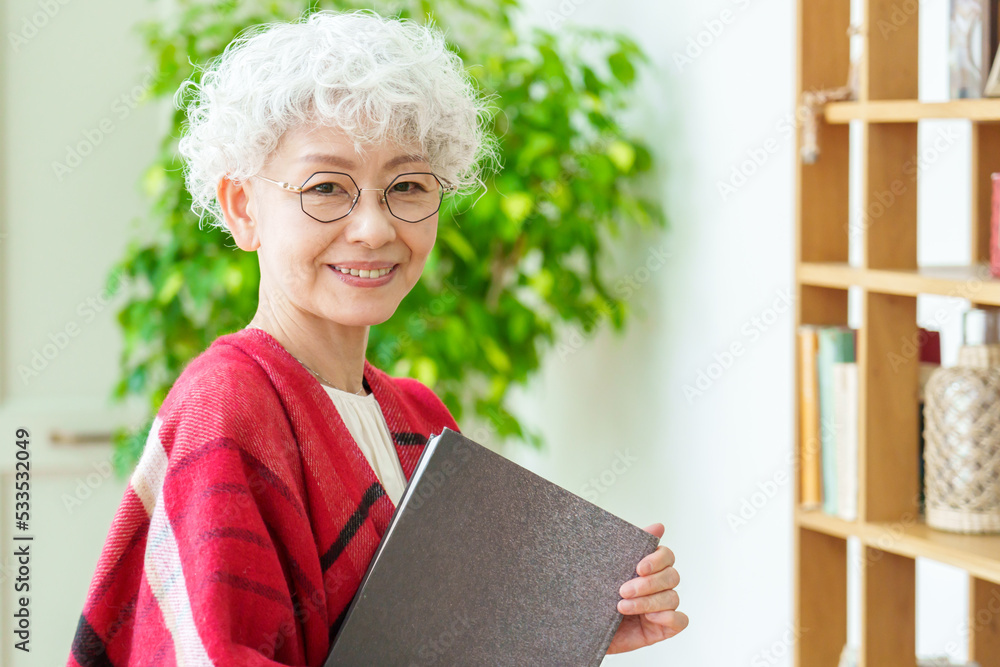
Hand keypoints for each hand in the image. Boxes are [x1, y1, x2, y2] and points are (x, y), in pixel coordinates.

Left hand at [606, 523, 687, 653]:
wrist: (583, 628)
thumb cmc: (597, 599)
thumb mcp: (606, 570)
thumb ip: (628, 546)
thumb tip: (658, 526)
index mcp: (648, 568)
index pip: (666, 555)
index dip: (657, 559)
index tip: (638, 567)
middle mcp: (658, 586)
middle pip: (672, 576)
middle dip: (648, 583)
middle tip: (624, 590)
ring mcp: (663, 607)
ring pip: (672, 597)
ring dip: (648, 602)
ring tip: (623, 607)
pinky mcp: (665, 627)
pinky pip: (680, 620)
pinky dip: (668, 617)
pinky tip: (649, 618)